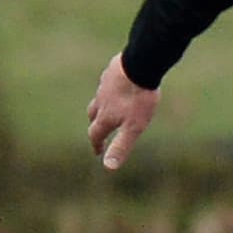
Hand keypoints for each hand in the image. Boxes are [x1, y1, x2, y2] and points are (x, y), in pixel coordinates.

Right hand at [87, 53, 159, 170]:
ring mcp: (105, 84)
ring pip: (100, 98)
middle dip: (95, 125)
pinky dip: (110, 89)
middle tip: (99, 131)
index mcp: (105, 116)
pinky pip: (108, 82)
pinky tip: (119, 87)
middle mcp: (101, 100)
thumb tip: (108, 167)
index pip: (96, 134)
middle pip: (93, 115)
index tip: (98, 152)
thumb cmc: (138, 99)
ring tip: (109, 108)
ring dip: (102, 106)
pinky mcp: (112, 70)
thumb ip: (121, 146)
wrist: (139, 65)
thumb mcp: (133, 127)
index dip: (97, 145)